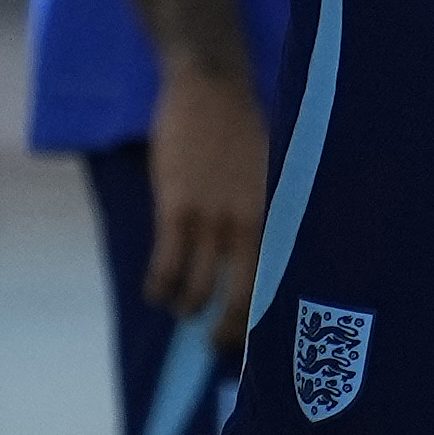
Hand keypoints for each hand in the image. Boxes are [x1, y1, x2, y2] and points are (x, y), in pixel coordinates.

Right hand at [144, 56, 270, 337]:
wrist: (211, 87)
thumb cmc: (245, 132)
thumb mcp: (273, 177)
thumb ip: (268, 219)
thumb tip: (264, 265)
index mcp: (277, 219)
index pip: (277, 287)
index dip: (266, 323)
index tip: (258, 348)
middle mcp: (250, 225)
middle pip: (240, 300)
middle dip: (225, 332)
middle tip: (215, 345)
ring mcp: (211, 217)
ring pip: (197, 288)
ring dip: (186, 306)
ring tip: (182, 308)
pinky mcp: (175, 206)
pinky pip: (166, 264)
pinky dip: (159, 286)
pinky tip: (156, 293)